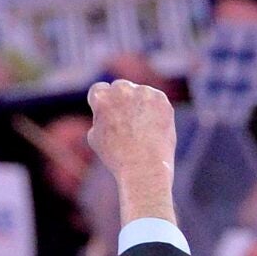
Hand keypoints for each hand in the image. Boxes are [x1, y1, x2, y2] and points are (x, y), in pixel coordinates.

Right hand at [86, 80, 176, 216]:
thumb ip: (100, 116)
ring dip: (139, 103)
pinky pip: (155, 100)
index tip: (109, 117)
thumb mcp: (95, 136)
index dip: (103, 104)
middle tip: (126, 122)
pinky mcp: (161, 99)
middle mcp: (122, 89)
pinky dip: (155, 110)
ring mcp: (144, 92)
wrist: (144, 168)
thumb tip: (107, 109)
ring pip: (139, 93)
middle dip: (122, 100)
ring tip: (140, 129)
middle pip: (120, 87)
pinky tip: (152, 127)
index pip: (99, 90)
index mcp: (101, 97)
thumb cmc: (116, 157)